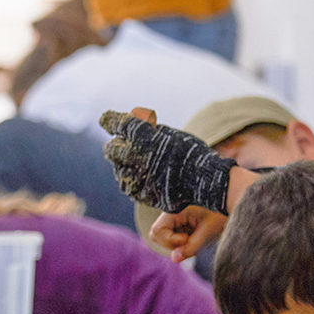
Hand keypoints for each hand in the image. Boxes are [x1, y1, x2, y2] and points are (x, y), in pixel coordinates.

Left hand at [99, 107, 234, 213]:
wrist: (207, 182)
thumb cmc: (192, 154)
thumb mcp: (172, 134)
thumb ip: (150, 131)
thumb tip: (135, 128)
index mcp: (146, 140)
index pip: (122, 126)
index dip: (112, 120)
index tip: (105, 118)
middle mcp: (138, 159)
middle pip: (113, 150)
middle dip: (115, 145)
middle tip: (120, 143)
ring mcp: (138, 179)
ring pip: (119, 170)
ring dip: (122, 164)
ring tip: (133, 161)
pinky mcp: (142, 195)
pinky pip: (129, 185)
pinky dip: (132, 179)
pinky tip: (140, 176)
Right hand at [150, 206, 227, 262]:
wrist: (232, 203)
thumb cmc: (221, 214)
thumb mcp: (208, 232)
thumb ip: (190, 247)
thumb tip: (174, 259)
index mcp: (175, 210)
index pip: (157, 231)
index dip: (170, 240)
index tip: (188, 238)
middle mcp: (171, 213)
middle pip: (158, 236)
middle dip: (172, 244)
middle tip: (191, 241)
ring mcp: (175, 219)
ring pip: (165, 239)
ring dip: (179, 244)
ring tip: (196, 238)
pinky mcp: (180, 224)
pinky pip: (174, 238)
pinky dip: (184, 242)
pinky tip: (197, 236)